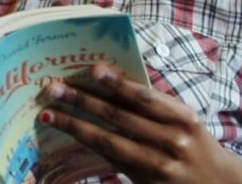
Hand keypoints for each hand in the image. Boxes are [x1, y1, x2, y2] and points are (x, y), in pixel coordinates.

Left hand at [39, 63, 241, 183]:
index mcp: (182, 117)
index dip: (118, 83)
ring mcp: (159, 164)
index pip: (145, 97)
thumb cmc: (192, 142)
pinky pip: (112, 160)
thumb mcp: (182, 119)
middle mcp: (172, 140)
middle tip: (53, 88)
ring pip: (109, 141)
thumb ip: (151, 104)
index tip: (93, 69)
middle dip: (83, 100)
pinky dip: (89, 145)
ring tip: (49, 113)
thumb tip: (106, 80)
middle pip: (119, 117)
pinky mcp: (146, 181)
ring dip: (75, 125)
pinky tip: (69, 134)